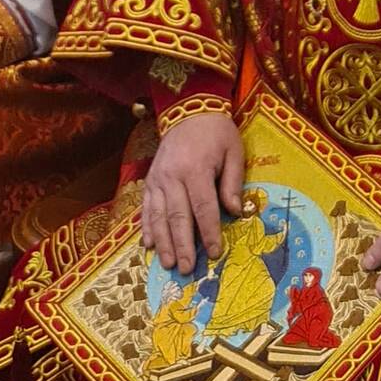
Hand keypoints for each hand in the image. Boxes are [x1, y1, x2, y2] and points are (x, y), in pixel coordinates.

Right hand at [140, 112, 242, 273]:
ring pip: (158, 216)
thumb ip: (232, 183)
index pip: (203, 208)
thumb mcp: (234, 151)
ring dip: (163, 243)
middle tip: (186, 269)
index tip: (215, 253)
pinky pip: (145, 208)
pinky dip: (146, 228)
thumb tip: (235, 212)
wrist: (189, 111)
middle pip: (177, 217)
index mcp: (196, 169)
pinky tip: (149, 245)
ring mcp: (157, 179)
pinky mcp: (149, 180)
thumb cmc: (217, 133)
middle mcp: (173, 176)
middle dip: (183, 246)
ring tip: (168, 264)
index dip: (210, 233)